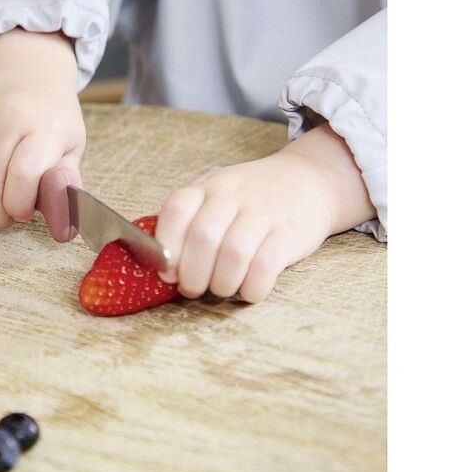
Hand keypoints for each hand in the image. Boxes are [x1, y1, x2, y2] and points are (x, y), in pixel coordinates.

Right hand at [0, 29, 84, 230]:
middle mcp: (9, 118)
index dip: (19, 204)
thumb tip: (65, 229)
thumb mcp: (71, 144)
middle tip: (4, 218)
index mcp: (44, 127)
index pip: (23, 174)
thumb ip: (66, 183)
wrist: (25, 70)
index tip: (24, 212)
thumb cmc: (51, 116)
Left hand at [154, 124, 375, 301]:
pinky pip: (265, 266)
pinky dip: (252, 287)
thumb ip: (190, 223)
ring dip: (221, 283)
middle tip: (193, 289)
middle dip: (192, 275)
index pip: (177, 209)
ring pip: (233, 254)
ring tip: (221, 289)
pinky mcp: (289, 233)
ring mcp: (264, 212)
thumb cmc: (251, 198)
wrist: (308, 181)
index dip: (166, 245)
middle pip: (203, 238)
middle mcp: (233, 195)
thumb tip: (164, 268)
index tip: (167, 272)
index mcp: (209, 186)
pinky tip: (249, 290)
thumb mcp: (216, 195)